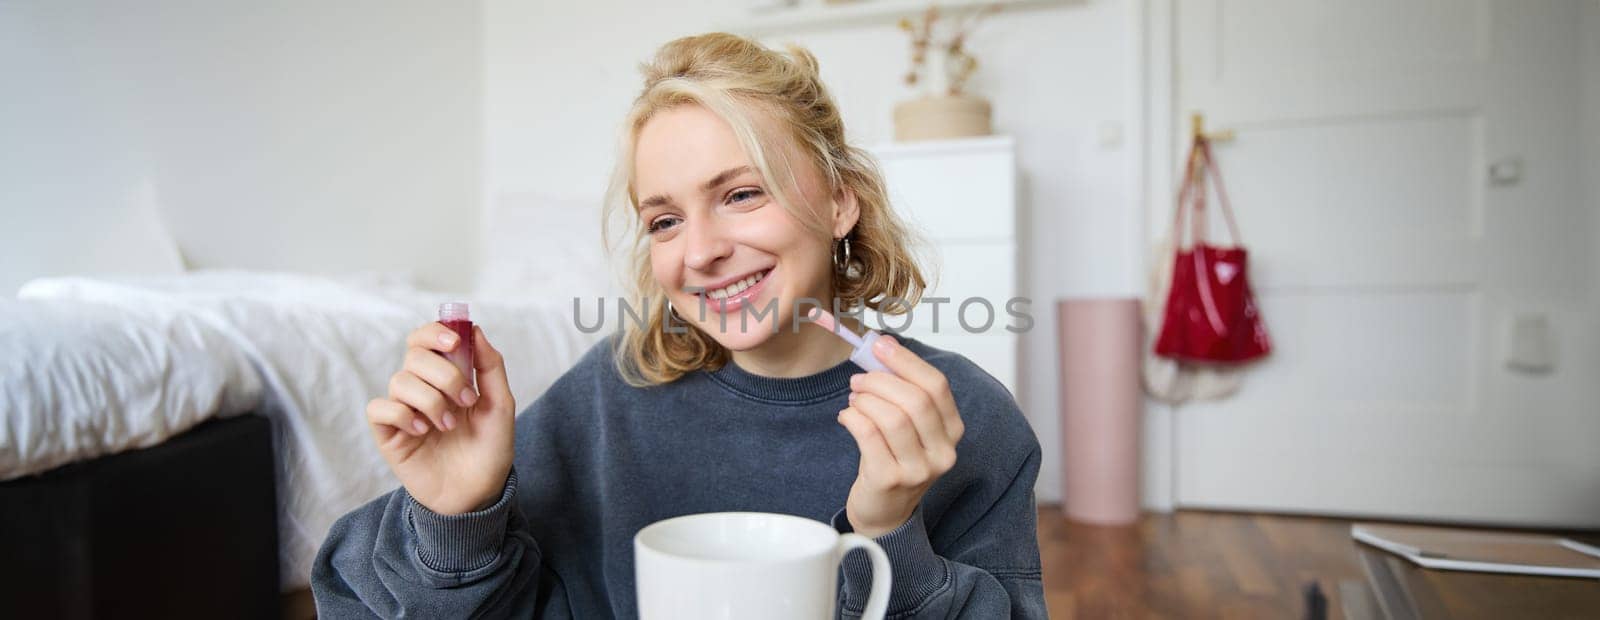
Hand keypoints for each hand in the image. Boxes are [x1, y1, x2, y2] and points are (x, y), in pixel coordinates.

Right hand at [366, 322, 515, 514]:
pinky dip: (402, 414)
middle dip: (443, 374)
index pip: (427, 339)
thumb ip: (490, 367)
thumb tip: (475, 329)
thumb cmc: (490, 451)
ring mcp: (404, 410)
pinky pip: (380, 408)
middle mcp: (422, 389)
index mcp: (446, 377)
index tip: (455, 343)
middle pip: (414, 355)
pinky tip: (421, 432)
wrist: (477, 494)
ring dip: (429, 400)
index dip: (435, 333)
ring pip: (399, 381)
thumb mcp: (500, 406)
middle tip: (465, 400)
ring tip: (447, 426)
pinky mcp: (388, 433)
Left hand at [836, 335, 964, 537]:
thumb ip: (902, 390)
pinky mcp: (890, 480)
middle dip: (880, 381)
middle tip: (859, 379)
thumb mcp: (909, 426)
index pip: (936, 386)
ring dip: (866, 400)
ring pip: (892, 418)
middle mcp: (943, 452)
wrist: (884, 512)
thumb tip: (882, 345)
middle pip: (915, 400)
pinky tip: (846, 417)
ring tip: (854, 399)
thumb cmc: (894, 460)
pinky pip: (869, 435)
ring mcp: (919, 470)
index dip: (906, 361)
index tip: (880, 345)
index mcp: (952, 431)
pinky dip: (853, 418)